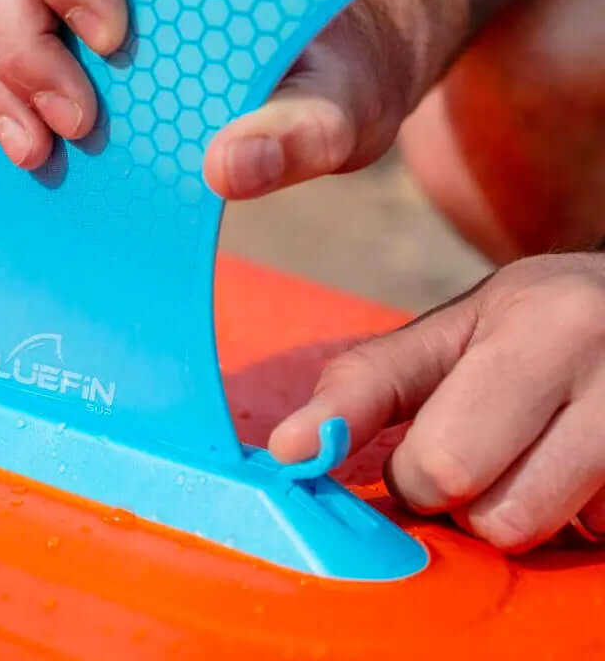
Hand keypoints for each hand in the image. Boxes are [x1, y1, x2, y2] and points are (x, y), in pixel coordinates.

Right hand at [0, 0, 474, 192]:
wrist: (330, 95)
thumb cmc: (341, 77)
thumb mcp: (342, 104)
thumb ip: (303, 128)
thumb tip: (228, 167)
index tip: (113, 41)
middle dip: (19, 42)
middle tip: (78, 126)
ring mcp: (54, 13)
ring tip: (38, 154)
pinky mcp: (39, 72)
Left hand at [270, 253, 604, 551]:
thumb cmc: (529, 322)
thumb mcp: (449, 332)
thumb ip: (367, 384)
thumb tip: (288, 450)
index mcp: (543, 330)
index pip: (444, 463)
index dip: (413, 473)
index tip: (418, 452)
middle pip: (496, 517)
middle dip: (459, 498)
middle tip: (474, 453)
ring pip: (538, 537)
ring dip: (509, 512)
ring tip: (521, 457)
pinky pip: (589, 540)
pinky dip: (565, 519)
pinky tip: (569, 469)